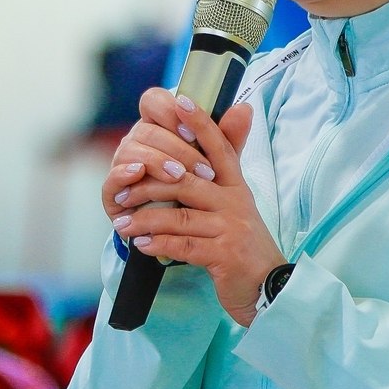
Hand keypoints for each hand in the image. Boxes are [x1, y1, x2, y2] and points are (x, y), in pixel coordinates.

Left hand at [101, 88, 282, 325]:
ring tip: (121, 224)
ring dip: (145, 219)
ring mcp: (231, 228)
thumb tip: (234, 122)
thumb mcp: (237, 206)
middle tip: (118, 192)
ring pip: (179, 215)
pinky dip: (158, 244)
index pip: (220, 146)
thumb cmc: (243, 245)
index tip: (179, 101)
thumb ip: (222, 174)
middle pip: (186, 180)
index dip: (201, 123)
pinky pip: (183, 245)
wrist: (269, 288)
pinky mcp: (225, 255)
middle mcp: (235, 202)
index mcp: (236, 186)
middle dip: (148, 183)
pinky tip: (141, 245)